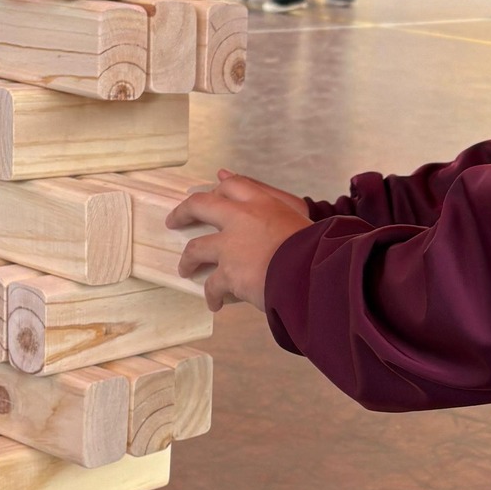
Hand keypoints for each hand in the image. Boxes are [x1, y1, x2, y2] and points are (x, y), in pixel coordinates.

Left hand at [167, 170, 310, 312]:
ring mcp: (230, 246)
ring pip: (196, 249)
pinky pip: (212, 286)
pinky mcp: (228, 273)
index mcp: (263, 203)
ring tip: (186, 270)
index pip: (234, 185)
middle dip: (183, 212)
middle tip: (174, 221)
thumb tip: (284, 210)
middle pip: (200, 205)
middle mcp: (241, 218)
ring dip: (188, 260)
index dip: (220, 188)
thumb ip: (286, 210)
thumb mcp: (303, 219)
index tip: (212, 191)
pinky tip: (215, 304)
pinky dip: (211, 295)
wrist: (312, 272)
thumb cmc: (317, 246)